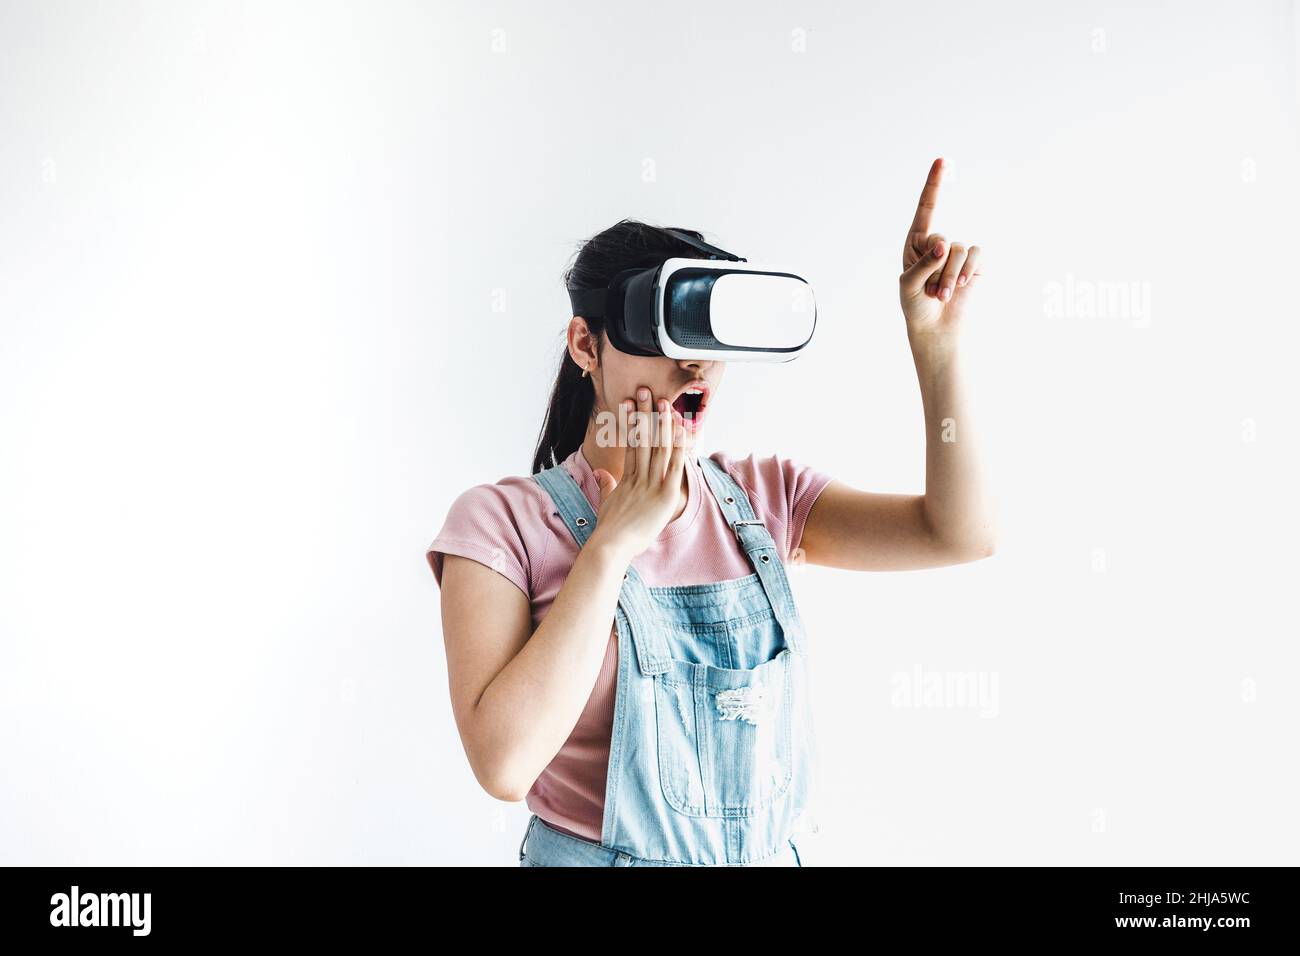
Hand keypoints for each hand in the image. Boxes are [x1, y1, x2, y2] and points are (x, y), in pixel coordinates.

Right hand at [587, 387, 691, 562]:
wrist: (609, 546)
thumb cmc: (608, 530)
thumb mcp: (606, 503)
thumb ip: (607, 486)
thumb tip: (601, 474)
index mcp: (627, 479)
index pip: (632, 444)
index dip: (633, 422)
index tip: (630, 403)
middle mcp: (639, 478)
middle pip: (644, 439)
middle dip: (645, 413)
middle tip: (646, 390)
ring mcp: (652, 485)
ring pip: (660, 448)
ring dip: (663, 424)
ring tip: (665, 402)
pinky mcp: (665, 496)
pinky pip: (675, 467)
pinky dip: (679, 448)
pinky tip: (681, 432)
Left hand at [899, 157, 981, 340]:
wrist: (935, 327)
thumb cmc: (916, 305)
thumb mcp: (910, 285)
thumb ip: (924, 263)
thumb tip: (945, 244)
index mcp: (917, 241)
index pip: (927, 208)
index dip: (935, 184)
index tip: (943, 160)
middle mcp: (939, 242)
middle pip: (942, 239)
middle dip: (936, 270)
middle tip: (931, 291)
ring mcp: (958, 252)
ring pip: (960, 251)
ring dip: (949, 278)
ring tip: (941, 295)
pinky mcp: (976, 263)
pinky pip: (976, 257)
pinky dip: (967, 273)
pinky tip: (961, 288)